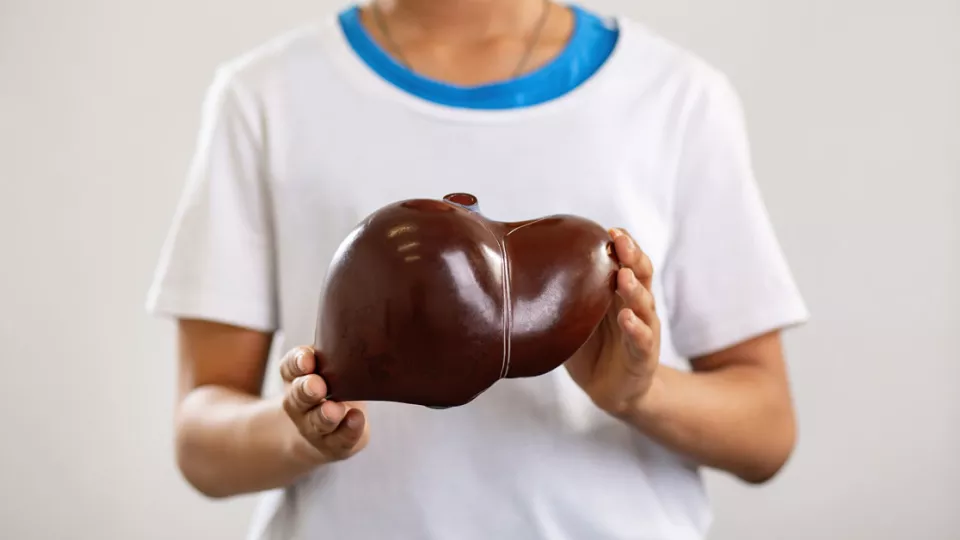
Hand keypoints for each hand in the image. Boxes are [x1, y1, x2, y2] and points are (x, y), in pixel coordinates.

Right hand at [279, 346, 369, 463]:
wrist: (324, 432)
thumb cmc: (336, 384)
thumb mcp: (332, 363)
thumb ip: (340, 344)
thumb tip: (365, 299)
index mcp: (299, 377)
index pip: (291, 367)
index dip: (298, 362)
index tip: (308, 358)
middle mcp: (301, 403)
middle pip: (298, 396)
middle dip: (306, 390)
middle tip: (316, 386)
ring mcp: (315, 426)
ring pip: (316, 422)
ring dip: (324, 415)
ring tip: (334, 409)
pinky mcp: (334, 444)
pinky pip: (339, 440)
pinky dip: (348, 430)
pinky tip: (356, 420)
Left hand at [565, 228, 661, 416]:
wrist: (611, 391)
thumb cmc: (591, 350)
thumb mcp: (572, 320)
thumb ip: (559, 299)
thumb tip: (517, 278)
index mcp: (619, 293)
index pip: (627, 262)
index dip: (624, 246)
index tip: (610, 230)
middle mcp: (636, 307)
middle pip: (641, 275)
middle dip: (632, 256)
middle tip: (620, 242)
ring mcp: (644, 330)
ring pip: (644, 304)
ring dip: (634, 289)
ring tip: (623, 276)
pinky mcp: (643, 356)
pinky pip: (642, 340)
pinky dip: (635, 328)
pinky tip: (626, 318)